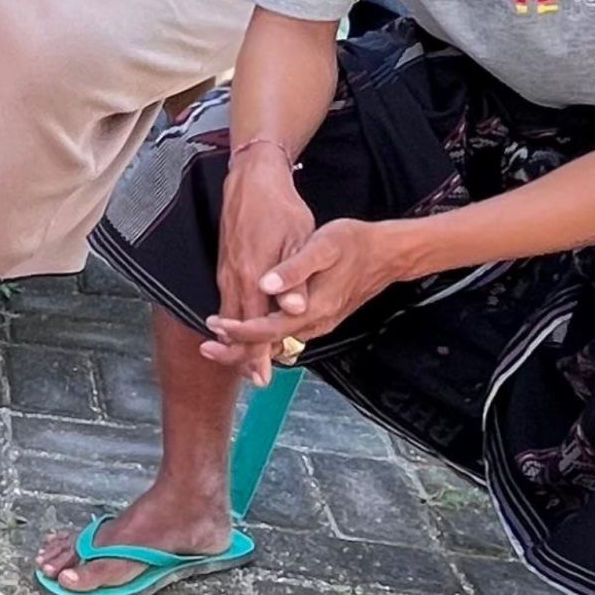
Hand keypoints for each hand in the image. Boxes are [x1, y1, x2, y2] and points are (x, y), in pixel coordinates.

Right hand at [201, 150, 321, 384]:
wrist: (251, 182)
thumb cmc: (279, 209)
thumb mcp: (297, 240)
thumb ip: (293, 278)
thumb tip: (291, 310)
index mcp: (251, 277)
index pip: (253, 326)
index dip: (258, 354)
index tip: (263, 378)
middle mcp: (234, 279)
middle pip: (236, 328)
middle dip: (245, 356)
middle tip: (258, 380)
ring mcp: (226, 273)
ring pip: (229, 316)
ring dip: (237, 341)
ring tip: (249, 363)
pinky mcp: (225, 266)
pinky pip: (227, 301)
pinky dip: (233, 321)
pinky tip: (241, 328)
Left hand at [203, 217, 410, 378]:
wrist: (387, 252)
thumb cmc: (354, 243)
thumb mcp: (323, 247)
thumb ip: (295, 269)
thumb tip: (268, 285)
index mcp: (314, 307)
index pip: (269, 330)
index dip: (240, 332)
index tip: (216, 327)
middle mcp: (316, 322)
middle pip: (270, 347)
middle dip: (237, 351)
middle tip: (206, 348)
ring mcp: (319, 323)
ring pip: (278, 345)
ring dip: (250, 346)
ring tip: (219, 342)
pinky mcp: (321, 319)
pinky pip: (287, 337)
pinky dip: (265, 339)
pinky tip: (249, 331)